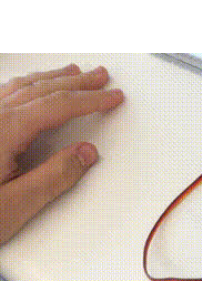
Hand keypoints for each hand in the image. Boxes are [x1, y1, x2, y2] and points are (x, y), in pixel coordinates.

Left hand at [0, 64, 123, 245]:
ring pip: (18, 88)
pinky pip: (2, 95)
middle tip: (100, 77)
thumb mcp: (13, 206)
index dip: (90, 100)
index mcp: (3, 131)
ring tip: (71, 74)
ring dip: (49, 79)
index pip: (58, 106)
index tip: (112, 97)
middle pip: (40, 90)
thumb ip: (53, 177)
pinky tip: (26, 88)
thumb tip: (84, 154)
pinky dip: (24, 86)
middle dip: (75, 83)